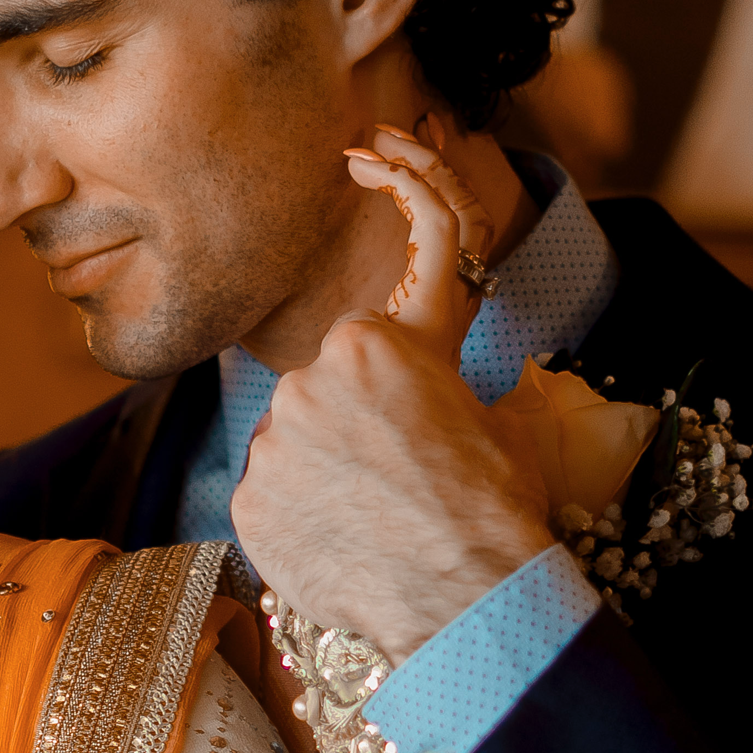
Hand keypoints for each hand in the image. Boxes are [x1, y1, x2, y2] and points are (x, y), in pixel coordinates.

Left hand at [230, 120, 553, 664]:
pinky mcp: (250, 493)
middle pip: (338, 375)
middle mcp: (324, 370)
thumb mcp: (502, 423)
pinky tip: (343, 540)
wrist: (464, 601)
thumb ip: (449, 384)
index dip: (404, 180)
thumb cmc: (495, 513)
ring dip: (332, 465)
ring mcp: (278, 434)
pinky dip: (303, 510)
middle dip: (367, 413)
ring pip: (299, 433)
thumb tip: (443, 393)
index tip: (370, 152)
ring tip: (379, 518)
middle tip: (407, 477)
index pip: (418, 242)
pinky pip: (273, 488)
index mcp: (394, 340)